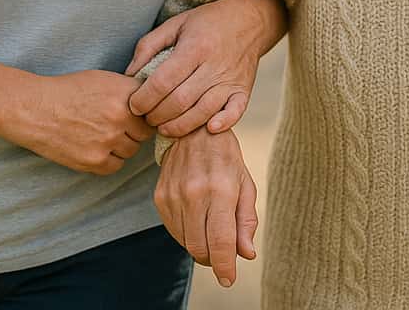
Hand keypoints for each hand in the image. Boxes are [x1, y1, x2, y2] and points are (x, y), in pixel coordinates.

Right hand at [4, 70, 153, 174]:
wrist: (36, 109)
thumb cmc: (69, 90)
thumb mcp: (104, 78)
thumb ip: (129, 90)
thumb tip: (152, 101)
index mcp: (124, 93)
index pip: (153, 109)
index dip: (144, 112)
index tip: (137, 114)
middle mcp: (120, 117)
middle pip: (145, 132)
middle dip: (135, 129)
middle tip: (119, 125)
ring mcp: (108, 141)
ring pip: (131, 150)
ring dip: (123, 145)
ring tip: (104, 134)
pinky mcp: (94, 161)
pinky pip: (116, 166)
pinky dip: (109, 159)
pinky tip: (97, 147)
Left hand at [125, 0, 286, 137]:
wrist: (249, 19)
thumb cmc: (207, 22)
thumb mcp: (175, 24)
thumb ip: (148, 46)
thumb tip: (129, 74)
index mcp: (194, 47)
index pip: (163, 81)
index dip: (144, 98)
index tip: (134, 105)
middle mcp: (213, 65)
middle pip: (180, 100)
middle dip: (157, 115)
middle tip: (146, 118)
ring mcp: (230, 79)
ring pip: (203, 112)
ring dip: (180, 126)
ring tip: (164, 127)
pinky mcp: (243, 90)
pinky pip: (235, 112)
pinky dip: (222, 123)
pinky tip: (208, 129)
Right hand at [154, 128, 257, 287]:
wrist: (193, 129)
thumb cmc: (225, 156)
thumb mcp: (245, 183)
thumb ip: (246, 220)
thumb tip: (247, 253)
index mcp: (221, 189)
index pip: (221, 242)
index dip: (226, 267)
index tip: (229, 280)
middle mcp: (195, 194)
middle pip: (200, 248)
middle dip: (214, 260)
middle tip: (223, 253)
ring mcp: (174, 195)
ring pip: (186, 242)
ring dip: (200, 247)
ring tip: (211, 230)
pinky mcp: (161, 197)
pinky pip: (174, 231)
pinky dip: (186, 234)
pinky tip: (196, 220)